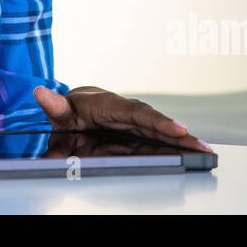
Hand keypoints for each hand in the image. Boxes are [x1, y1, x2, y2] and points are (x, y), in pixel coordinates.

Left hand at [33, 84, 212, 151]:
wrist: (74, 109)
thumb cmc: (69, 111)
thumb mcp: (59, 112)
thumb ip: (53, 107)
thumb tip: (41, 93)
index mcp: (109, 104)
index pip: (136, 113)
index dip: (157, 121)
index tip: (178, 128)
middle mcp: (126, 112)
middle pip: (156, 124)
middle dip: (180, 135)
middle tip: (202, 146)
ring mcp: (134, 124)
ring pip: (161, 132)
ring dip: (184, 141)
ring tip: (205, 152)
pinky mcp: (138, 134)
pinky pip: (157, 140)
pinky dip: (175, 146)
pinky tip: (193, 154)